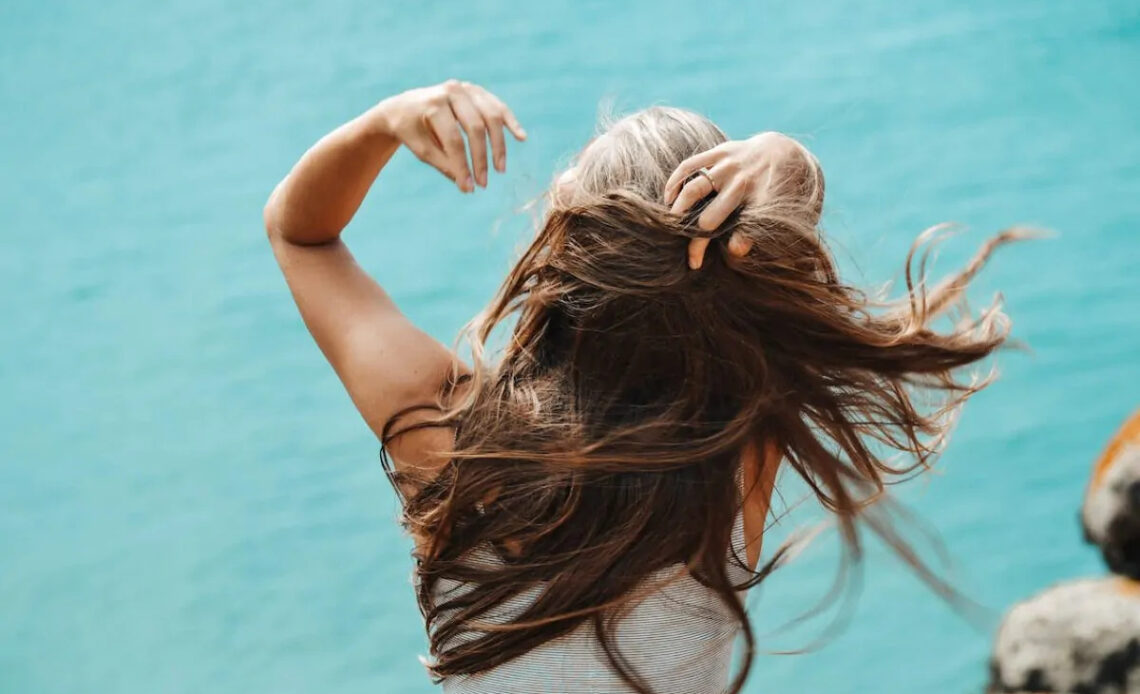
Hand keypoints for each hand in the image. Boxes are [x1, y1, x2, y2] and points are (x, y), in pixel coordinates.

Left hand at [375, 80, 525, 192]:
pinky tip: (521, 137)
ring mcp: (466, 89)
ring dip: (498, 145)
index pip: (453, 140)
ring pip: (491, 117)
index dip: (463, 165)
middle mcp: (451, 92)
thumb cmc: (411, 130)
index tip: (468, 188)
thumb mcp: (421, 149)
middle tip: (483, 183)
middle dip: (481, 158)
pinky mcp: (477, 92)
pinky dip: (510, 122)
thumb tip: (468, 186)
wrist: (404, 107)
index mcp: (433, 104)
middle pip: (474, 128)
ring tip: (500, 169)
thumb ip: (445, 165)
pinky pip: (497, 107)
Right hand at [663, 132, 814, 269]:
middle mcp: (744, 182)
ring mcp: (730, 165)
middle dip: (697, 240)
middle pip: (710, 217)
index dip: (734, 244)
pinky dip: (675, 183)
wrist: (782, 151)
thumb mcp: (781, 214)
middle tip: (690, 257)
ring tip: (673, 227)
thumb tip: (737, 251)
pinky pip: (689, 166)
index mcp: (763, 200)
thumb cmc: (780, 192)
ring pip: (693, 190)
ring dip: (678, 212)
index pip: (746, 228)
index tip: (715, 259)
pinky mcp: (720, 152)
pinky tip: (669, 199)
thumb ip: (760, 232)